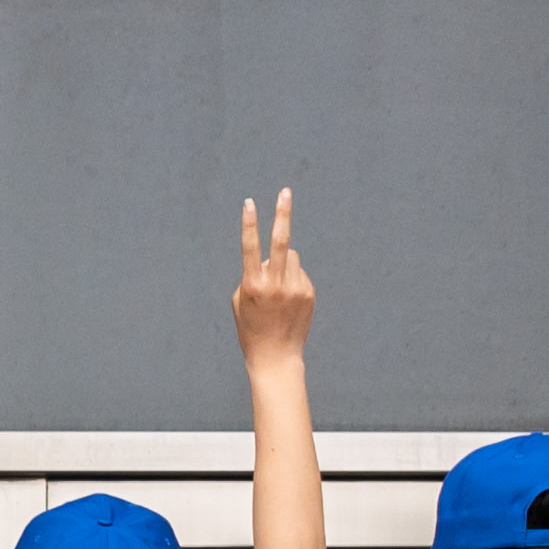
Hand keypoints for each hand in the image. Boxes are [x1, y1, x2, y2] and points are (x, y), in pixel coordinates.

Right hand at [231, 191, 316, 367]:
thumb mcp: (240, 301)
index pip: (250, 247)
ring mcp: (295, 288)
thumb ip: (252, 274)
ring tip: (278, 292)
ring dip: (284, 263)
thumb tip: (271, 257)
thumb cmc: (251, 328)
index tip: (250, 203)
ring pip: (291, 257)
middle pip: (281, 241)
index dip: (249, 224)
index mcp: (253, 285)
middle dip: (282, 214)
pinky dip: (293, 279)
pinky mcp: (308, 293)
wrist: (276, 356)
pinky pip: (299, 273)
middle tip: (286, 191)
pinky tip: (288, 302)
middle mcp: (275, 284)